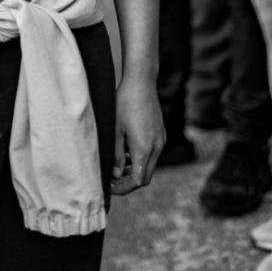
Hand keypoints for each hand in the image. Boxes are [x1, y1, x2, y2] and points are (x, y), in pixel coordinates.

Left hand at [111, 74, 165, 195]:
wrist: (141, 82)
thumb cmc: (124, 103)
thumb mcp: (115, 129)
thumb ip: (116, 154)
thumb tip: (115, 175)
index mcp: (144, 149)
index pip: (137, 181)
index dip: (123, 188)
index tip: (110, 186)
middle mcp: (156, 147)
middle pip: (146, 177)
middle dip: (129, 182)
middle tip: (113, 179)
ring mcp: (161, 141)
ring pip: (150, 166)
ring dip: (136, 171)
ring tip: (118, 167)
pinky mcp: (162, 134)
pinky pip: (153, 154)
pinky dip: (141, 159)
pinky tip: (128, 152)